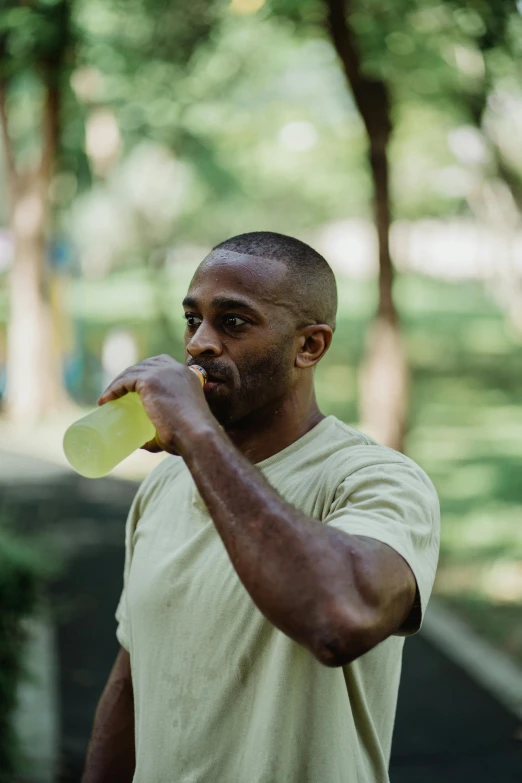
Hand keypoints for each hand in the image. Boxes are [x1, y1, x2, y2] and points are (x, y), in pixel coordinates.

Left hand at [97, 354, 215, 454]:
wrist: (195, 435)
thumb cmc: (189, 437)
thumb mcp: (177, 425)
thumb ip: (160, 432)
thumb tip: (141, 443)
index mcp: (187, 375)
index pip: (161, 364)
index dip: (144, 373)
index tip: (132, 389)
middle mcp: (175, 369)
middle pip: (144, 365)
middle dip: (128, 377)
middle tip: (117, 395)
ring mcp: (162, 372)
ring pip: (132, 372)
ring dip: (117, 383)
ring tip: (107, 399)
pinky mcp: (150, 380)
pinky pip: (126, 381)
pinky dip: (113, 389)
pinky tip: (105, 400)